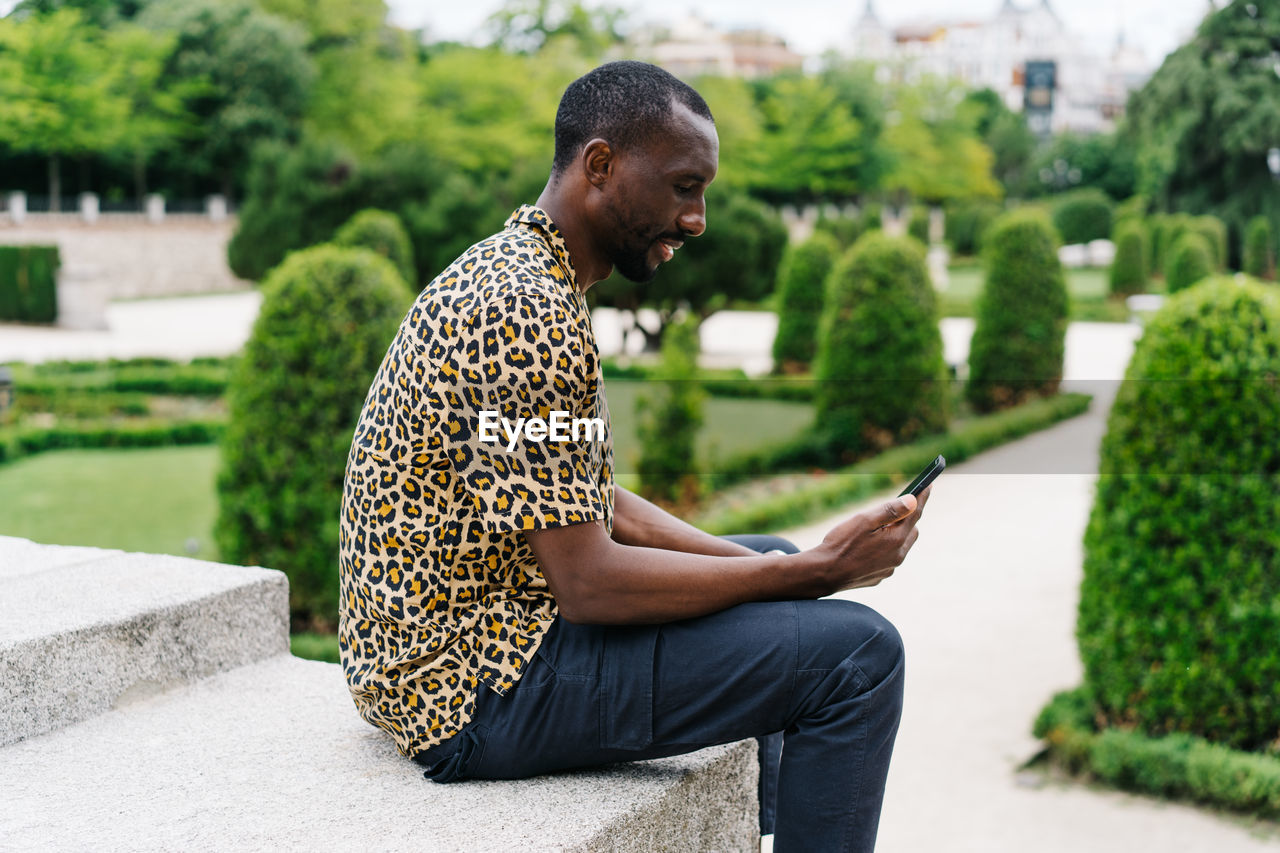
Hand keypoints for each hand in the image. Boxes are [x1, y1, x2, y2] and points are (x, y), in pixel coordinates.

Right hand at [810, 486, 929, 592]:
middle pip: (911, 531)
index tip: (928, 485)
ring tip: (877, 529)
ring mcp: (889, 568)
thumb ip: (890, 510)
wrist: (824, 573)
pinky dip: (883, 550)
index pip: (915, 514)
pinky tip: (866, 548)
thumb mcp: (864, 521)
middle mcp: (897, 556)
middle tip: (896, 509)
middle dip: (907, 519)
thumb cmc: (841, 544)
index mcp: (896, 539)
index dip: (922, 498)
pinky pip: (887, 559)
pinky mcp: (879, 577)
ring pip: (900, 547)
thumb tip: (912, 501)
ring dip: (895, 536)